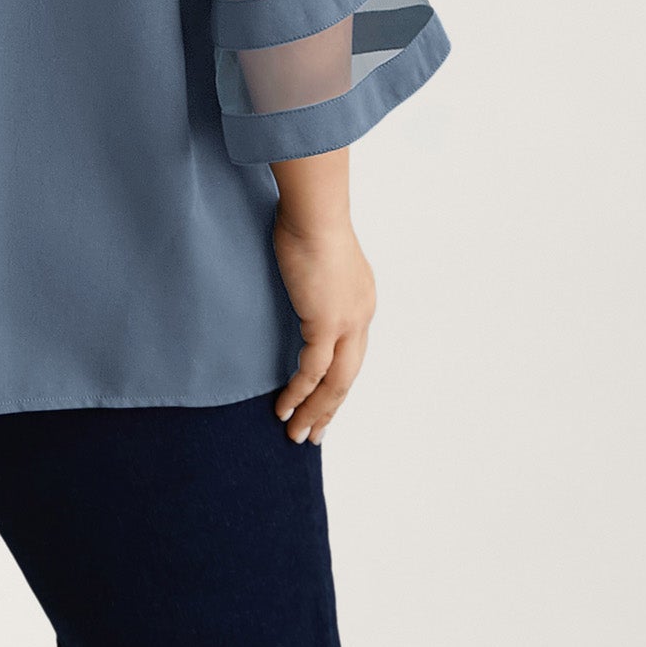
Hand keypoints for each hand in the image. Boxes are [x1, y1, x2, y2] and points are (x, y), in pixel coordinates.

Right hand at [271, 207, 375, 444]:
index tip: (322, 399)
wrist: (315, 212)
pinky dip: (299, 393)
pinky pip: (312, 371)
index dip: (336, 379)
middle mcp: (361, 317)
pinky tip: (284, 409)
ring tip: (298, 434)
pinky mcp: (326, 324)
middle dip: (330, 408)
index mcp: (361, 301)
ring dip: (315, 411)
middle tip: (314, 433)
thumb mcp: (316, 254)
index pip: (350, 352)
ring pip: (335, 383)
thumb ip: (312, 275)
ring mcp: (347, 323)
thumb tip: (297, 275)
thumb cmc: (308, 220)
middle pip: (348, 376)